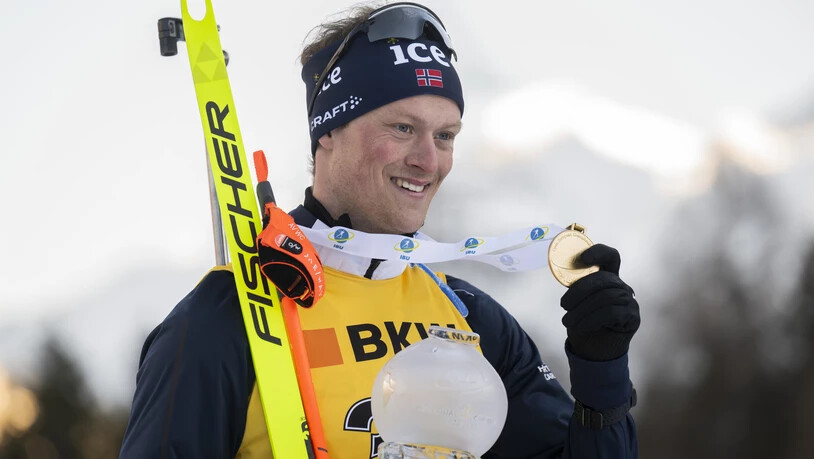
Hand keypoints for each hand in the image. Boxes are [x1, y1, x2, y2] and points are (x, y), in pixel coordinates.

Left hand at [560, 244, 639, 360]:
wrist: (595, 351)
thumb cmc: (584, 322)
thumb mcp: (578, 301)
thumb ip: (577, 285)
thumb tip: (562, 268)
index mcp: (608, 277)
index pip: (610, 256)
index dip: (598, 252)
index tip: (581, 259)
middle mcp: (621, 286)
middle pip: (603, 279)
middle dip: (579, 291)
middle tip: (563, 305)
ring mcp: (630, 301)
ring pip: (605, 297)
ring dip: (581, 311)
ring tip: (567, 321)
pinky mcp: (632, 317)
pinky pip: (610, 313)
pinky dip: (591, 320)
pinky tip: (580, 327)